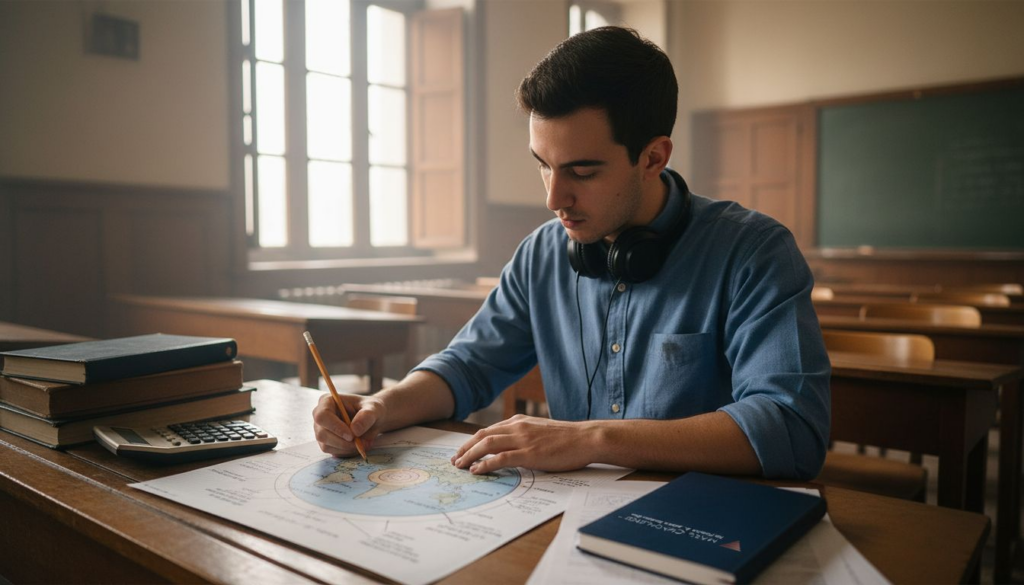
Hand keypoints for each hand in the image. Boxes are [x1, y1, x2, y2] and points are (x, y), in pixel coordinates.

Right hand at [312, 393, 386, 457]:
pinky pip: (333, 452)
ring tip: (365, 443)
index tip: (351, 436)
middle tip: (361, 443)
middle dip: (342, 442)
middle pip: (322, 434)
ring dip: (347, 448)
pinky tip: (359, 445)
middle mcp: (320, 416)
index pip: (322, 416)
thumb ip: (366, 416)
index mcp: (327, 401)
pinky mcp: (327, 443)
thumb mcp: (374, 409)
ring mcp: (321, 431)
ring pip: (326, 446)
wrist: (373, 419)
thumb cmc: (371, 409)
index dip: (335, 427)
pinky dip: (347, 452)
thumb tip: (354, 430)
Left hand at [450, 415, 596, 473]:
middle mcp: (517, 427)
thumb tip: (510, 447)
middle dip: (465, 448)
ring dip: (470, 455)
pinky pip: (501, 458)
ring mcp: (523, 439)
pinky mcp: (529, 453)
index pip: (488, 430)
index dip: (472, 441)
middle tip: (455, 460)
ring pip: (487, 445)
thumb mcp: (540, 430)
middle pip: (482, 436)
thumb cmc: (567, 438)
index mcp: (519, 421)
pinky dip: (485, 464)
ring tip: (460, 466)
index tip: (463, 451)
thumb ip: (524, 435)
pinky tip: (477, 470)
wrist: (586, 438)